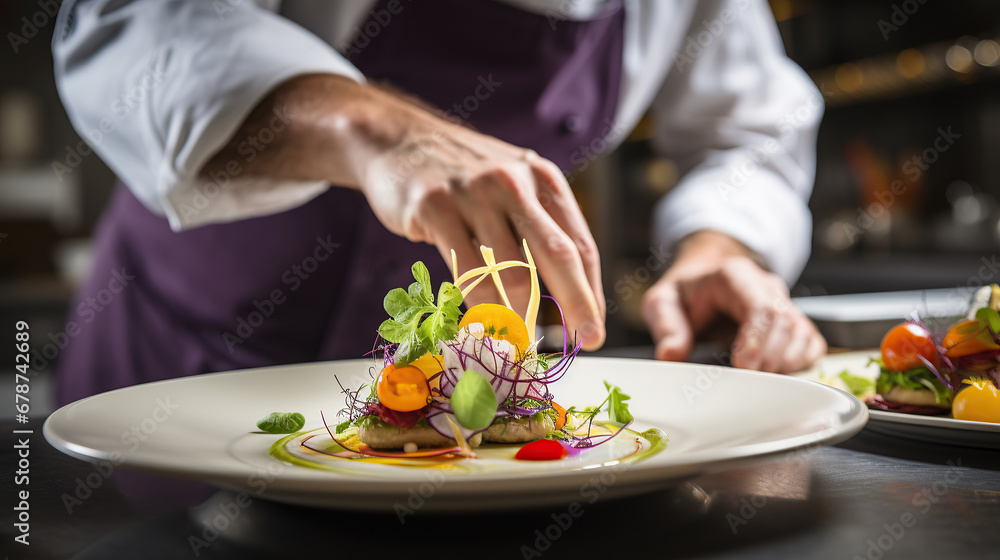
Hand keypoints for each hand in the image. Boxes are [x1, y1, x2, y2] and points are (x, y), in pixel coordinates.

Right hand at [359, 97, 605, 349]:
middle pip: (557, 254)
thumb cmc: (462, 177)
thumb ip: (537, 228)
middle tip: (588, 341)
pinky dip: (480, 304)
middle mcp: (514, 181)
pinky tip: (484, 323)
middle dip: (577, 303)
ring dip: (518, 315)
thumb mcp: (511, 186)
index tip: (594, 330)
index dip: (591, 292)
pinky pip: (467, 270)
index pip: (579, 244)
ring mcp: (474, 192)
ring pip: (510, 270)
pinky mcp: (435, 207)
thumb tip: (569, 293)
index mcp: (542, 178)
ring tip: (520, 340)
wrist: (397, 139)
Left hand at [642, 231, 825, 372]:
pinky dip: (802, 363)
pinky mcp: (793, 323)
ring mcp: (784, 304)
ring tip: (762, 382)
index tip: (743, 366)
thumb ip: (666, 325)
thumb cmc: (687, 292)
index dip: (757, 339)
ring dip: (788, 363)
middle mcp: (766, 287)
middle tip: (748, 382)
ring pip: (803, 333)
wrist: (704, 280)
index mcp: (735, 277)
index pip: (759, 306)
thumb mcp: (663, 301)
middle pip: (785, 322)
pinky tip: (781, 376)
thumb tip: (672, 355)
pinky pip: (811, 343)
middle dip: (770, 358)